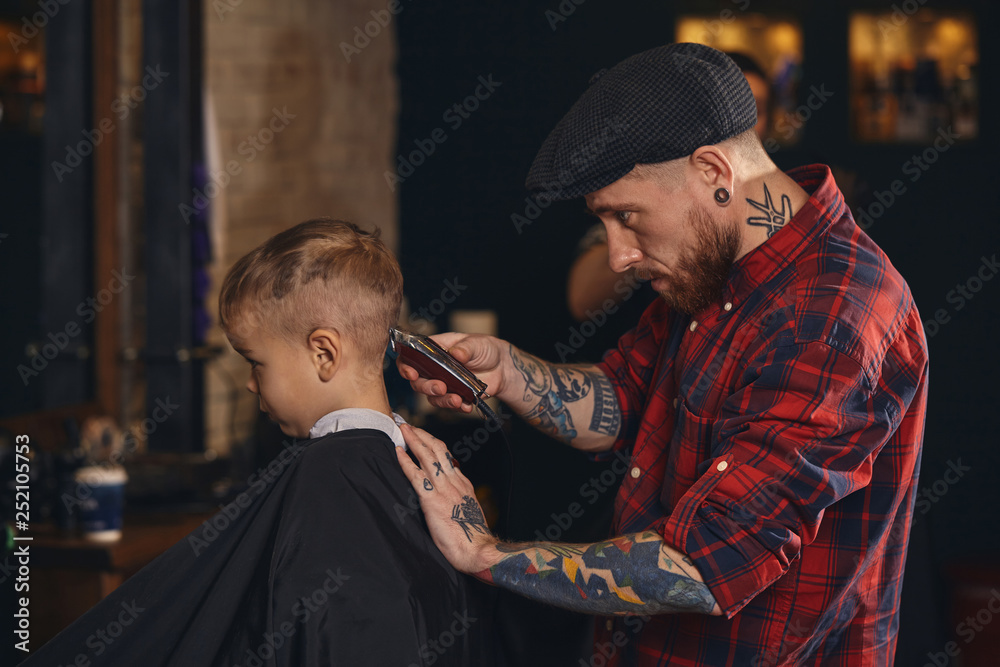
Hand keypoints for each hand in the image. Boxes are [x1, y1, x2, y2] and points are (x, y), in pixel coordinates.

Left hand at [394, 423, 499, 573]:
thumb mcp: (467, 511)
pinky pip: (415, 475)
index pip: (447, 457)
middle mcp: (454, 481)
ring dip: (414, 439)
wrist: (476, 550)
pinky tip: (398, 452)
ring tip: (403, 429)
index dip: (433, 444)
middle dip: (422, 435)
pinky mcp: (431, 499)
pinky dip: (405, 461)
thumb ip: (457, 499)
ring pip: (427, 456)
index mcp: (463, 483)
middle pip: (438, 449)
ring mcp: (443, 488)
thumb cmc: (470, 538)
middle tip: (409, 426)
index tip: (423, 438)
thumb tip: (447, 497)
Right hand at [395, 332, 510, 411]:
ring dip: (443, 400)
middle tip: (441, 387)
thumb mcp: (476, 343)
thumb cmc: (485, 349)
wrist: (503, 367)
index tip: (411, 374)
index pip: (411, 358)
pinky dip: (457, 407)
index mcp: (434, 350)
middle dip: (426, 387)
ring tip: (457, 399)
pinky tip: (466, 405)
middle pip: (418, 382)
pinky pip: (450, 406)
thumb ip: (465, 348)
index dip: (406, 366)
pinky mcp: (455, 396)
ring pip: (432, 398)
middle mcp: (435, 369)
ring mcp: (444, 384)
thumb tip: (455, 353)